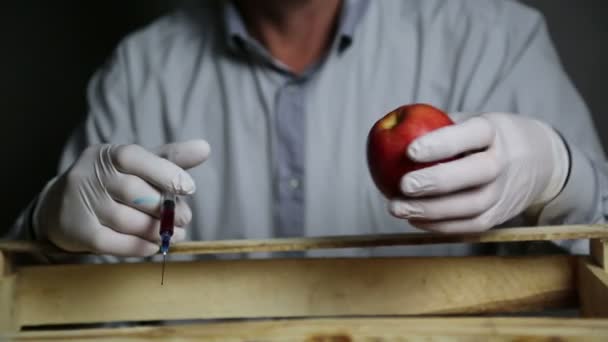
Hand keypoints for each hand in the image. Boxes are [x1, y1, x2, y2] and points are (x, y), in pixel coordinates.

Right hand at [34, 140, 210, 255]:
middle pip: (135, 193)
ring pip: (127, 220)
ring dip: (156, 231)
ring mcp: (82, 204)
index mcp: (107, 155)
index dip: (165, 172)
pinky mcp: (79, 231)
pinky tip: (153, 246)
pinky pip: (114, 243)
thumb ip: (170, 158)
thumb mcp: (137, 166)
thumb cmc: (112, 182)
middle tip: (185, 218)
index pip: (135, 157)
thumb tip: (205, 147)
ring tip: (175, 234)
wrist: (60, 206)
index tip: (190, 188)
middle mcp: (90, 176)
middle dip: (166, 208)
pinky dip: (139, 246)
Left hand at [389, 113, 568, 232]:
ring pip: (471, 207)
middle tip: (402, 185)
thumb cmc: (486, 139)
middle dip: (437, 182)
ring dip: (431, 211)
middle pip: (476, 174)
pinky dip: (438, 226)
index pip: (472, 135)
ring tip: (397, 208)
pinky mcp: (498, 217)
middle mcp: (503, 162)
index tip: (410, 151)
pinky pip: (468, 226)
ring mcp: (503, 192)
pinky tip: (412, 219)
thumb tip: (389, 124)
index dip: (442, 143)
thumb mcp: (470, 121)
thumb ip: (436, 122)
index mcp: (494, 131)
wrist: (539, 163)